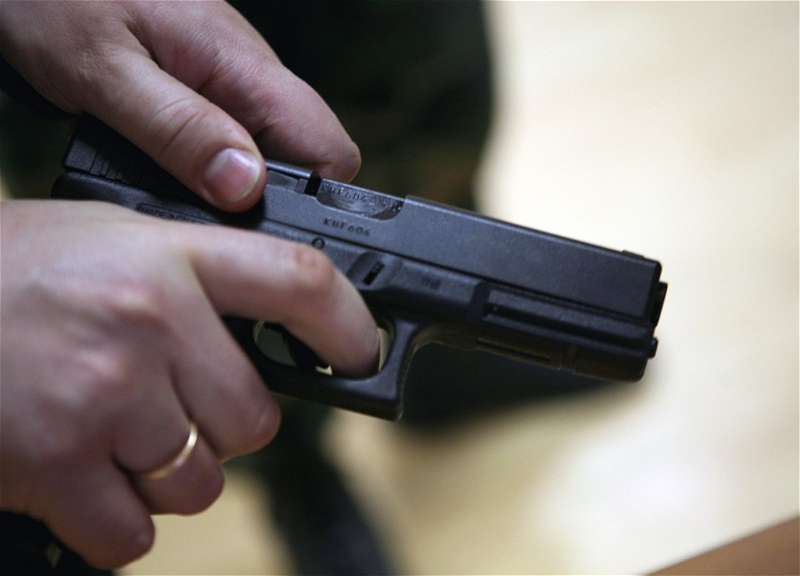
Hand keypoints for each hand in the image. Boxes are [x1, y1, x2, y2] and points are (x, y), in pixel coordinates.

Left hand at [0, 0, 360, 209]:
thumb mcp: (107, 72)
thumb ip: (178, 130)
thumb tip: (245, 188)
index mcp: (243, 67)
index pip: (330, 149)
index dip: (310, 199)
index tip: (257, 224)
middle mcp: (250, 76)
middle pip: (304, 159)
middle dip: (265, 199)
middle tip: (202, 210)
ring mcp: (229, 82)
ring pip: (265, 153)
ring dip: (229, 183)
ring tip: (175, 187)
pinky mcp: (204, 88)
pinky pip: (229, 137)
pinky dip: (205, 164)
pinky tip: (166, 165)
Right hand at [0, 200, 378, 567]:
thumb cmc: (10, 274)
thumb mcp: (110, 239)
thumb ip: (192, 278)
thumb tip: (264, 333)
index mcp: (167, 255)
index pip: (300, 281)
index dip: (350, 325)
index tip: (362, 353)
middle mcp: (148, 319)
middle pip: (255, 417)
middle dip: (223, 425)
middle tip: (172, 403)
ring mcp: (105, 395)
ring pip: (201, 481)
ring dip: (169, 473)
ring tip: (113, 432)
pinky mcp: (58, 464)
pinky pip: (136, 532)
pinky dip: (118, 519)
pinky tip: (82, 474)